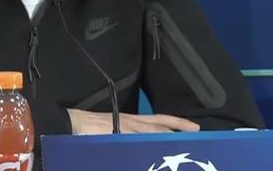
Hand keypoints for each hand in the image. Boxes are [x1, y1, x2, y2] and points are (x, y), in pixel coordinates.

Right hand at [67, 109, 199, 134]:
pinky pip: (136, 141)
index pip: (161, 119)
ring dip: (167, 138)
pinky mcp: (118, 135)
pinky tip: (155, 153)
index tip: (195, 128)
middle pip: (161, 126)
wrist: (74, 123)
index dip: (178, 123)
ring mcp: (126, 128)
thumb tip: (142, 145)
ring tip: (184, 145)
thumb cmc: (92, 127)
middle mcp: (133, 122)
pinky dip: (146, 146)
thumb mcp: (114, 129)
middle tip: (198, 138)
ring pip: (152, 133)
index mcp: (133, 120)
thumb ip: (128, 135)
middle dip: (179, 132)